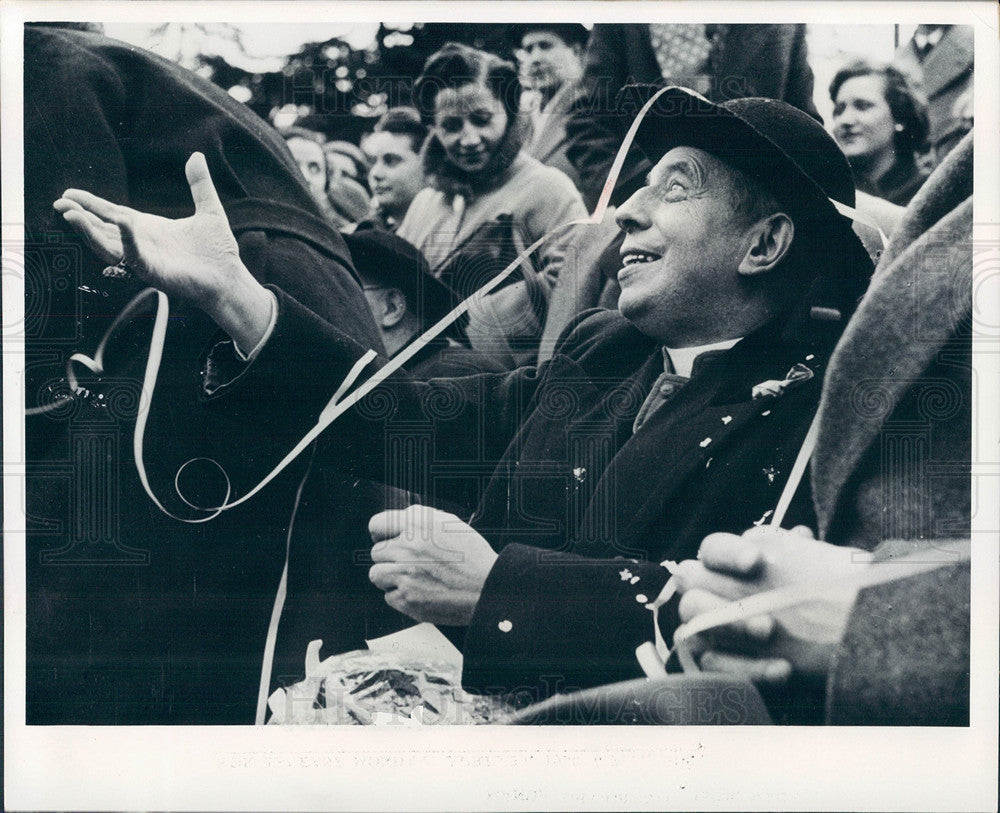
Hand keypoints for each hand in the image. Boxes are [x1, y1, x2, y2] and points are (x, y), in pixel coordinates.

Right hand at [54, 152, 272, 349]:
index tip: (68, 194)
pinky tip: (122, 224)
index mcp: (149, 229)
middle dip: (81, 218)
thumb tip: (196, 155)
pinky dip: (127, 242)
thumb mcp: (209, 210)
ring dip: (90, 231)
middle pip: (103, 230)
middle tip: (61, 204)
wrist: (231, 278)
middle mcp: (142, 243)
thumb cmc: (218, 252)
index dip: (90, 205)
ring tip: (72, 215)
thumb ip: (200, 184)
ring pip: (109, 246)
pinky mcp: (156, 273)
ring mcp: (146, 259)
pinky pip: (135, 257)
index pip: (112, 214)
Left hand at [368, 505, 498, 626]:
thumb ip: (418, 518)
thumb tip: (398, 521)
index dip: (381, 532)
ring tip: (411, 578)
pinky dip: (401, 596)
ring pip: (376, 575)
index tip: (385, 538)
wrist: (488, 588)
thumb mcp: (449, 522)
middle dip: (390, 557)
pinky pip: (389, 597)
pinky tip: (419, 591)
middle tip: (407, 562)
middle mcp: (407, 549)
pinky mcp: (407, 600)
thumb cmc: (473, 556)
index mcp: (416, 526)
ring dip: (390, 577)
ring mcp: (404, 576)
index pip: (377, 524)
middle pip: (376, 553)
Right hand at [673, 526, 871, 683]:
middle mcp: (716, 590)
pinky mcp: (720, 662)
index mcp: (734, 563)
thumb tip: (799, 535)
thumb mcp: (822, 571)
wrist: (850, 641)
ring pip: (694, 624)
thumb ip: (802, 551)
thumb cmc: (831, 599)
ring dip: (731, 628)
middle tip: (764, 615)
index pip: (711, 548)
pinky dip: (746, 668)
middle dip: (720, 595)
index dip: (727, 554)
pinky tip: (783, 669)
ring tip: (770, 633)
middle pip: (690, 583)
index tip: (755, 561)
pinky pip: (714, 666)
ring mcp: (714, 627)